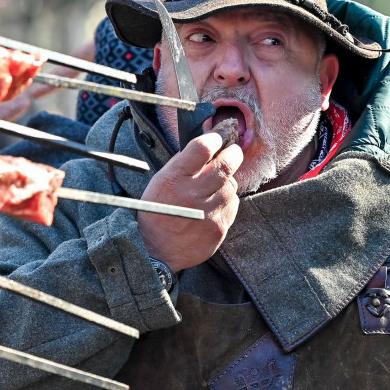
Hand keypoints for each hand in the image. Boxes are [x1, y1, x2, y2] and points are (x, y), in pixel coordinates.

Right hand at [136, 131, 242, 270]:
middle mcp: (192, 194)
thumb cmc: (157, 212)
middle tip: (233, 151)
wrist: (156, 251)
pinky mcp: (219, 228)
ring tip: (216, 185)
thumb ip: (182, 164)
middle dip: (233, 153)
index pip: (202, 148)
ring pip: (231, 186)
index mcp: (174, 179)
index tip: (218, 138)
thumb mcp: (160, 182)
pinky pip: (232, 205)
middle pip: (225, 165)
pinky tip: (214, 204)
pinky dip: (226, 201)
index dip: (214, 138)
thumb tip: (206, 147)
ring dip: (227, 181)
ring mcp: (208, 213)